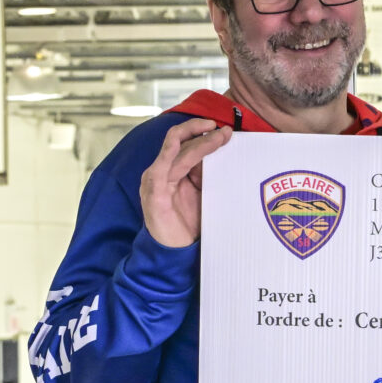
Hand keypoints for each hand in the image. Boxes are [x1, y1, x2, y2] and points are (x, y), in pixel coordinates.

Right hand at [139, 118, 230, 247]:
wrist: (175, 251)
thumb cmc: (189, 222)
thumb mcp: (203, 193)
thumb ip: (208, 175)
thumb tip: (227, 156)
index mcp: (172, 169)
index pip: (186, 143)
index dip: (204, 134)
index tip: (226, 132)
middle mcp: (162, 170)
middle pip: (180, 141)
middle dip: (204, 133)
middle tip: (226, 131)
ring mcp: (155, 180)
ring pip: (175, 150)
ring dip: (198, 142)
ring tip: (218, 137)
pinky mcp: (153, 193)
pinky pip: (161, 169)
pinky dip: (171, 153)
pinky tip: (182, 144)